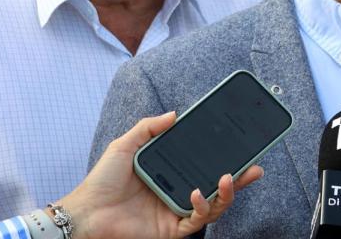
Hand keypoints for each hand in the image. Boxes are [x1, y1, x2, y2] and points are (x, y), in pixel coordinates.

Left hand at [58, 112, 263, 238]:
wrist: (85, 212)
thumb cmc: (101, 181)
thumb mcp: (125, 145)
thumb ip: (149, 127)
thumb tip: (175, 113)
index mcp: (171, 174)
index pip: (204, 165)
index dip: (224, 158)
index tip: (241, 148)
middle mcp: (178, 193)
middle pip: (216, 187)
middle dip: (240, 180)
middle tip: (255, 168)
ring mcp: (176, 212)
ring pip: (214, 206)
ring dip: (226, 193)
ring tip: (229, 178)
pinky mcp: (171, 229)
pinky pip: (196, 221)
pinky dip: (201, 207)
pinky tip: (195, 193)